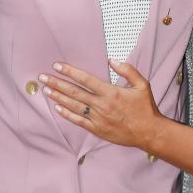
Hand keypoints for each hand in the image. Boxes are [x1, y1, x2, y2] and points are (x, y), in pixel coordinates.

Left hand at [39, 60, 162, 150]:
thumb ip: (127, 70)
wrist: (149, 132)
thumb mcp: (142, 85)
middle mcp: (102, 105)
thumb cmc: (145, 108)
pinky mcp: (97, 129)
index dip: (70, 72)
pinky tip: (57, 107)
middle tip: (43, 77)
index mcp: (111, 93)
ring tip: (46, 90)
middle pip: (74, 92)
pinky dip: (67, 114)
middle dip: (57, 83)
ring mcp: (98, 118)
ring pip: (73, 106)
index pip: (86, 79)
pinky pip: (79, 120)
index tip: (57, 66)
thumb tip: (111, 60)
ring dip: (58, 97)